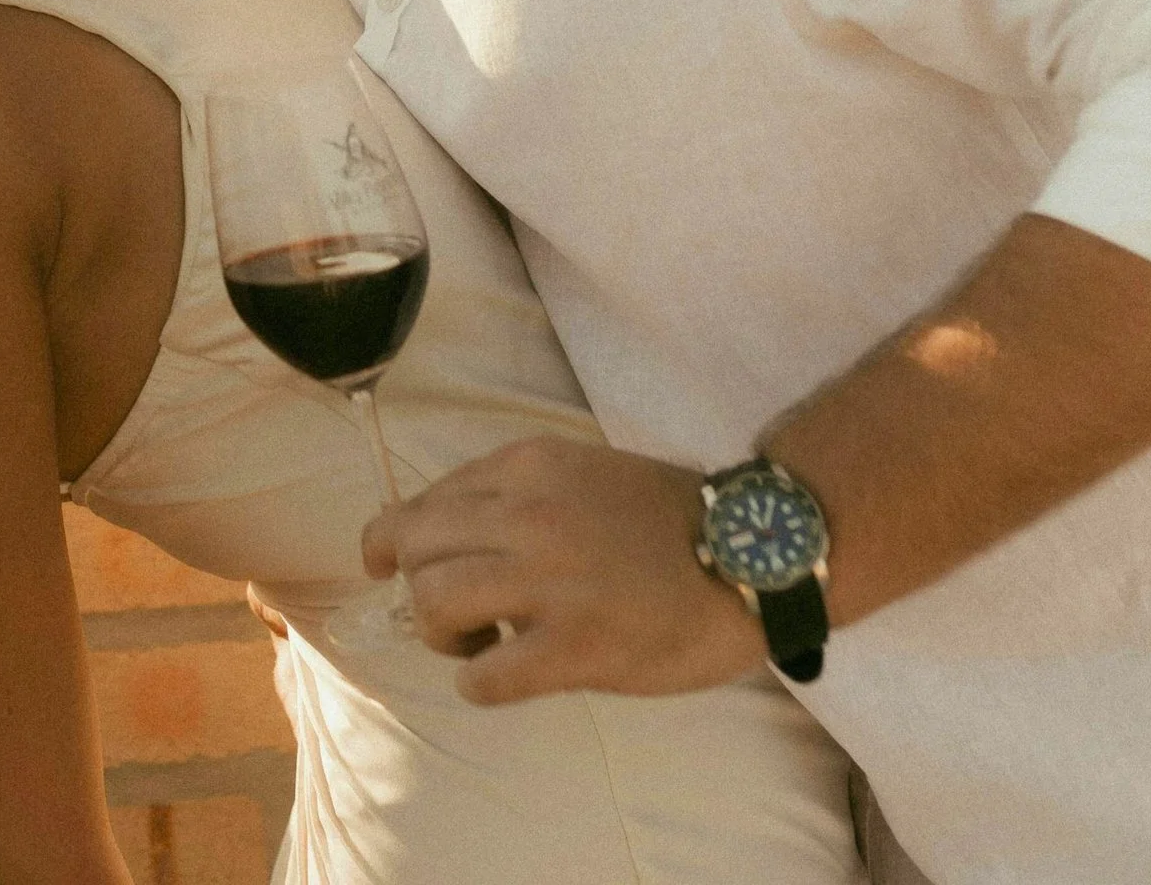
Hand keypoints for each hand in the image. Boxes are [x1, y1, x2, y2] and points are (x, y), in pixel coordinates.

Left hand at [361, 436, 763, 705]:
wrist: (753, 557)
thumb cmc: (670, 519)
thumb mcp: (582, 472)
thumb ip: (518, 493)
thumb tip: (449, 533)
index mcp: (528, 466)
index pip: (425, 501)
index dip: (400, 539)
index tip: (397, 563)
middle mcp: (527, 515)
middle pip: (413, 548)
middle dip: (413, 583)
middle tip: (446, 611)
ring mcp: (550, 581)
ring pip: (433, 604)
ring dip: (441, 633)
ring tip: (477, 642)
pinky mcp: (575, 647)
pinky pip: (483, 677)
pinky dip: (477, 683)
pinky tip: (502, 677)